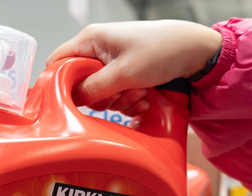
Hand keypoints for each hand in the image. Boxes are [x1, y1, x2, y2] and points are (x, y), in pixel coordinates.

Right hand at [46, 20, 220, 114]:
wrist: (194, 51)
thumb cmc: (162, 50)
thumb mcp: (123, 74)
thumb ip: (93, 89)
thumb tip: (72, 100)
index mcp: (90, 39)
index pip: (57, 62)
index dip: (58, 84)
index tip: (70, 101)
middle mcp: (98, 49)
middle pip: (80, 83)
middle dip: (101, 96)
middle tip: (121, 93)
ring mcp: (111, 62)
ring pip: (100, 92)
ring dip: (120, 100)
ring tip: (140, 93)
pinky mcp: (124, 72)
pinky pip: (116, 93)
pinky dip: (129, 100)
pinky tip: (144, 97)